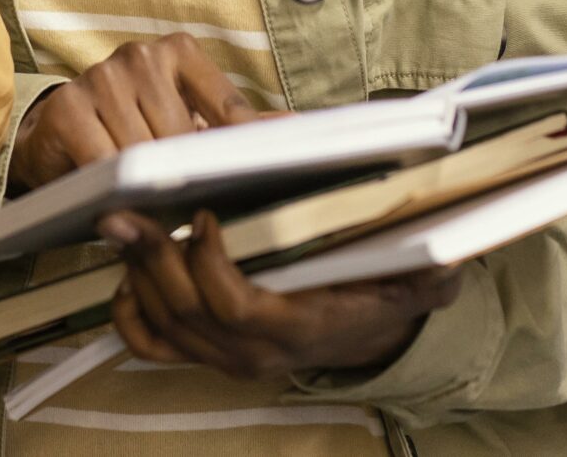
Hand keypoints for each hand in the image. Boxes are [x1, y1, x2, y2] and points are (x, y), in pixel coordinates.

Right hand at [9, 34, 262, 193]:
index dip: (240, 152)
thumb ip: (233, 127)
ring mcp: (101, 77)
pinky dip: (115, 191)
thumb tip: (299, 129)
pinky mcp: (67, 107)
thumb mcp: (185, 121)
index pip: (227, 107)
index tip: (257, 181)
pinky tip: (121, 206)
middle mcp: (141, 56)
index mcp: (179, 52)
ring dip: (150, 190)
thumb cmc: (130, 130)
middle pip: (184, 137)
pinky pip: (104, 162)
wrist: (54, 134)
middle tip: (195, 212)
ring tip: (157, 212)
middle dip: (188, 180)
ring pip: (145, 153)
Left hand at [103, 209, 461, 381]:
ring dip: (136, 272)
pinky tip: (128, 268)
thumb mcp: (417, 280)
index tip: (206, 216)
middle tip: (127, 209)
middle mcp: (255, 353)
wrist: (368, 337)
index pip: (237, 307)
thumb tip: (445, 256)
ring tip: (121, 222)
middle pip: (186, 312)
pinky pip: (151, 344)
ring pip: (163, 323)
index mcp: (298, 327)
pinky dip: (129, 309)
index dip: (211, 265)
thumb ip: (429, 269)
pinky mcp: (206, 353)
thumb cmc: (383, 292)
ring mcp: (226, 358)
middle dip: (152, 257)